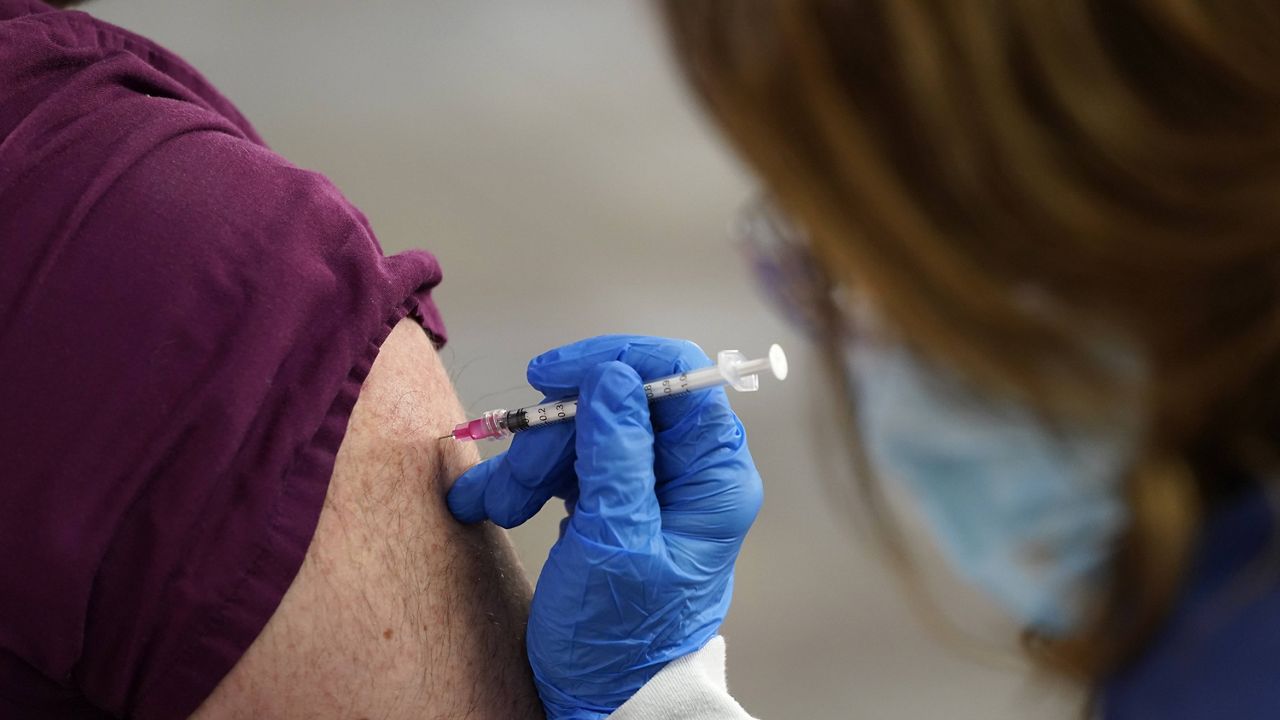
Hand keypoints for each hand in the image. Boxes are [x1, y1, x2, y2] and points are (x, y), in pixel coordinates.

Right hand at [447, 336, 763, 718]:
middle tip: (513, 480)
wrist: (607, 700)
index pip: (680, 378)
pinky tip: (492, 503)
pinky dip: (528, 480)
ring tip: (492, 504)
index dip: (614, 364)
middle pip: (617, 404)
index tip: (552, 376)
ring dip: (530, 462)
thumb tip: (613, 375)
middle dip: (555, 434)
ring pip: (584, 433)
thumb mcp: (616, 540)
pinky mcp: (615, 503)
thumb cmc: (622, 636)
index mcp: (712, 475)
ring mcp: (649, 487)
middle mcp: (688, 472)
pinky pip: (569, 466)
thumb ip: (617, 452)